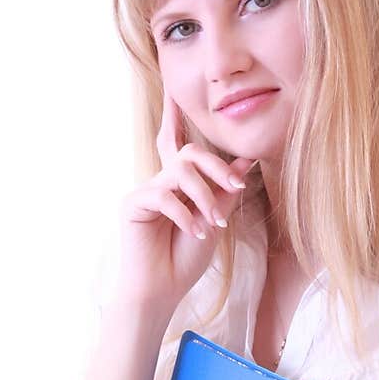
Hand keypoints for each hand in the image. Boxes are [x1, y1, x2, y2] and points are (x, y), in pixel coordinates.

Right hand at [113, 87, 256, 312]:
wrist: (163, 288)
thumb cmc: (186, 258)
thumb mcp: (215, 220)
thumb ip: (225, 190)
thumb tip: (245, 158)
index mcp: (177, 184)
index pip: (177, 143)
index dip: (174, 116)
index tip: (174, 91)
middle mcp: (160, 182)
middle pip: (189, 152)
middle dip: (216, 168)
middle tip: (235, 187)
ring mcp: (145, 191)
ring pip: (180, 172)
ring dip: (204, 196)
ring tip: (213, 223)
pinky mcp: (132, 204)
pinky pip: (163, 196)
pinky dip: (184, 214)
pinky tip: (194, 232)